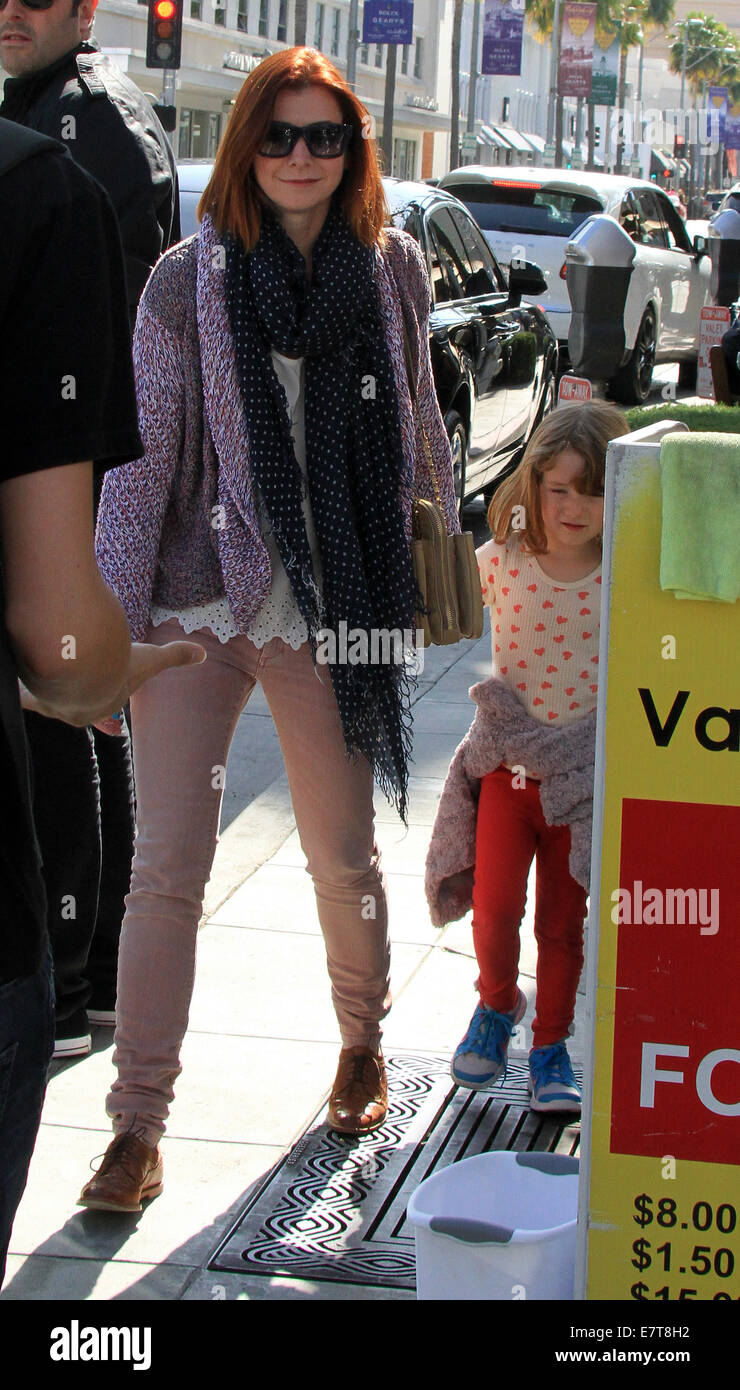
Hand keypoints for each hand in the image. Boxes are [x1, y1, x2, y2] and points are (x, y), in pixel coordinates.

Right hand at [18, 639, 205, 728]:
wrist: (81, 667)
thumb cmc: (118, 665)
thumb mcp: (152, 658)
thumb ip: (176, 655)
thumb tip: (202, 652)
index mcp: (104, 706)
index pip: (103, 707)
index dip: (105, 703)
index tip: (108, 706)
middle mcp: (77, 712)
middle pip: (74, 705)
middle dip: (75, 695)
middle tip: (76, 685)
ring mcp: (54, 706)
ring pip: (48, 698)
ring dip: (47, 689)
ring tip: (44, 678)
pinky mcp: (33, 696)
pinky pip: (24, 698)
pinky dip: (20, 693)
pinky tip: (14, 692)